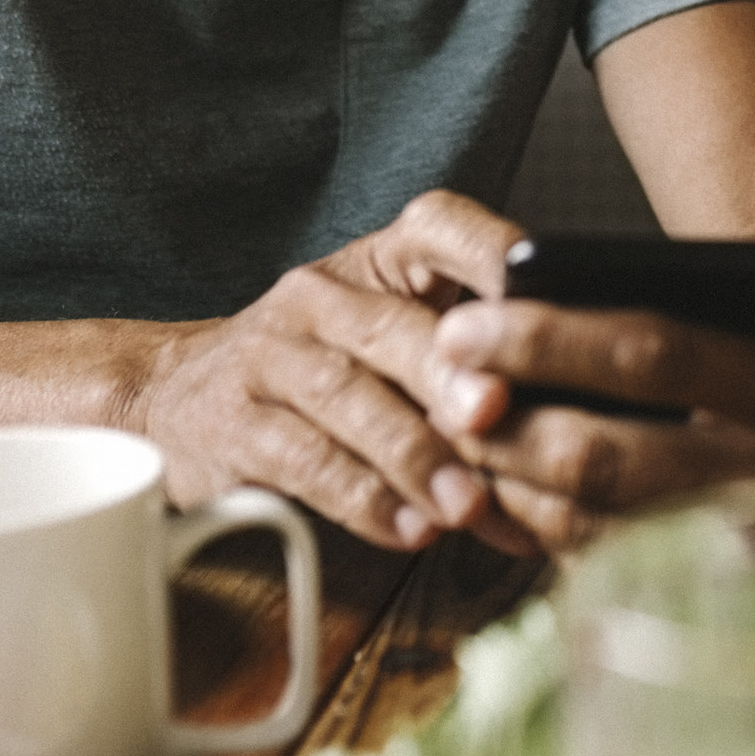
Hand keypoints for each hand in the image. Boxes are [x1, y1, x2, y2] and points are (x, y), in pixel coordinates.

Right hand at [130, 190, 526, 550]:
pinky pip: (304, 461)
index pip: (437, 227)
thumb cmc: (321, 372)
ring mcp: (268, 357)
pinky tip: (408, 528)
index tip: (540, 289)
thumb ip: (468, 359)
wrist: (175, 398)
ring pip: (347, 398)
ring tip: (466, 504)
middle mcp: (318, 297)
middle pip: (391, 328)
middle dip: (449, 376)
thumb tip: (579, 412)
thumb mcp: (388, 337)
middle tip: (498, 415)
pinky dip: (362, 499)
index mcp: (376, 262)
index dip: (489, 251)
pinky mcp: (232, 426)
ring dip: (413, 454)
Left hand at [423, 227, 754, 552]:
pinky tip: (495, 476)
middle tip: (439, 377)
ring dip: (511, 479)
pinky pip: (604, 561)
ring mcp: (739, 547)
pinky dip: (538, 524)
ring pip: (595, 523)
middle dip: (510, 420)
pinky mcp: (708, 583)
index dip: (556, 340)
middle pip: (608, 458)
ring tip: (449, 423)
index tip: (469, 320)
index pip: (661, 360)